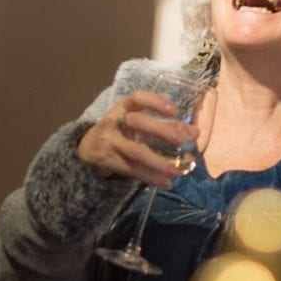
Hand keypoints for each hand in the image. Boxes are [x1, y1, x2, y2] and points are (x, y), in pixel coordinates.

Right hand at [78, 90, 200, 186]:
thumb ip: (162, 126)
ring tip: (177, 171)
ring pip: (135, 151)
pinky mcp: (107, 160)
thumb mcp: (135, 123)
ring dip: (158, 162)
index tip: (174, 111)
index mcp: (122, 107)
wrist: (87, 148)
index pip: (137, 98)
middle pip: (138, 122)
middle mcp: (114, 121)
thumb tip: (194, 132)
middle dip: (162, 131)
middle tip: (183, 141)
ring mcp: (109, 141)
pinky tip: (165, 182)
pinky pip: (131, 169)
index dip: (155, 101)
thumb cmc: (119, 131)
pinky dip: (150, 177)